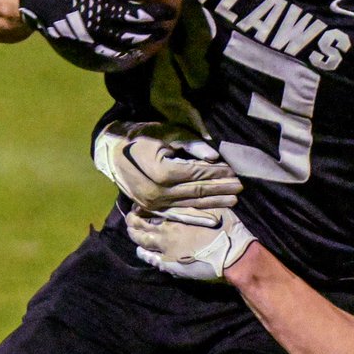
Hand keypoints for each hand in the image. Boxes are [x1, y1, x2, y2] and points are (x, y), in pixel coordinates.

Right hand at [93, 121, 241, 217]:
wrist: (112, 152)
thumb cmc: (142, 136)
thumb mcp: (167, 134)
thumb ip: (192, 146)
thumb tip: (214, 156)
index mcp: (162, 172)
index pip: (197, 173)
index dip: (217, 172)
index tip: (235, 171)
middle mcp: (158, 192)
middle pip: (197, 191)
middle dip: (221, 189)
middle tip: (241, 187)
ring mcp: (154, 203)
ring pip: (190, 205)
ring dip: (214, 203)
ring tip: (233, 201)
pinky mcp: (152, 208)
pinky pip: (177, 214)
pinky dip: (196, 217)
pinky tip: (212, 219)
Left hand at [126, 206, 254, 280]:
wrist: (232, 253)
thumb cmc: (224, 225)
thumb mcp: (210, 206)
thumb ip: (194, 201)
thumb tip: (185, 192)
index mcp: (175, 215)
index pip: (150, 208)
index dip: (141, 206)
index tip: (138, 203)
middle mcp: (165, 232)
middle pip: (141, 225)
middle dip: (133, 220)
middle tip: (130, 216)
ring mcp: (166, 250)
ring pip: (142, 242)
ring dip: (136, 236)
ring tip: (132, 232)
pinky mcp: (171, 264)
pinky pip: (151, 260)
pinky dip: (144, 254)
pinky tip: (141, 252)